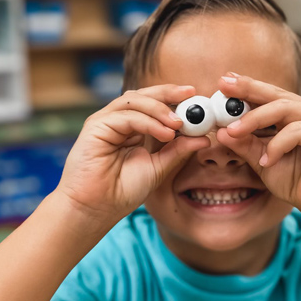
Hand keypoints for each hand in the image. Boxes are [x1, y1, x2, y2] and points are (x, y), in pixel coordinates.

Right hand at [55, 85, 209, 224]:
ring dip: (160, 108)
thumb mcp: (159, 168)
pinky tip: (165, 133)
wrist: (96, 208)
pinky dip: (148, 122)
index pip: (153, 105)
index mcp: (132, 128)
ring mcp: (106, 121)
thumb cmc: (122, 191)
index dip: (174, 99)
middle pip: (143, 95)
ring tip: (179, 123)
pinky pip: (126, 116)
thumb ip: (178, 151)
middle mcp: (118, 121)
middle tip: (191, 94)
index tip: (197, 99)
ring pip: (134, 100)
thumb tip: (204, 138)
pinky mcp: (96, 126)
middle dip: (168, 93)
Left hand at [216, 74, 300, 216]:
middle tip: (224, 86)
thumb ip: (245, 145)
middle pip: (276, 94)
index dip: (246, 88)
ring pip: (283, 108)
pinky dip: (276, 145)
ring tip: (233, 131)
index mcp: (297, 113)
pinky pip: (296, 131)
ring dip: (254, 119)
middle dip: (248, 89)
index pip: (269, 96)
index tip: (223, 83)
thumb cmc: (297, 181)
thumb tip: (221, 131)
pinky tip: (267, 161)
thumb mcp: (262, 161)